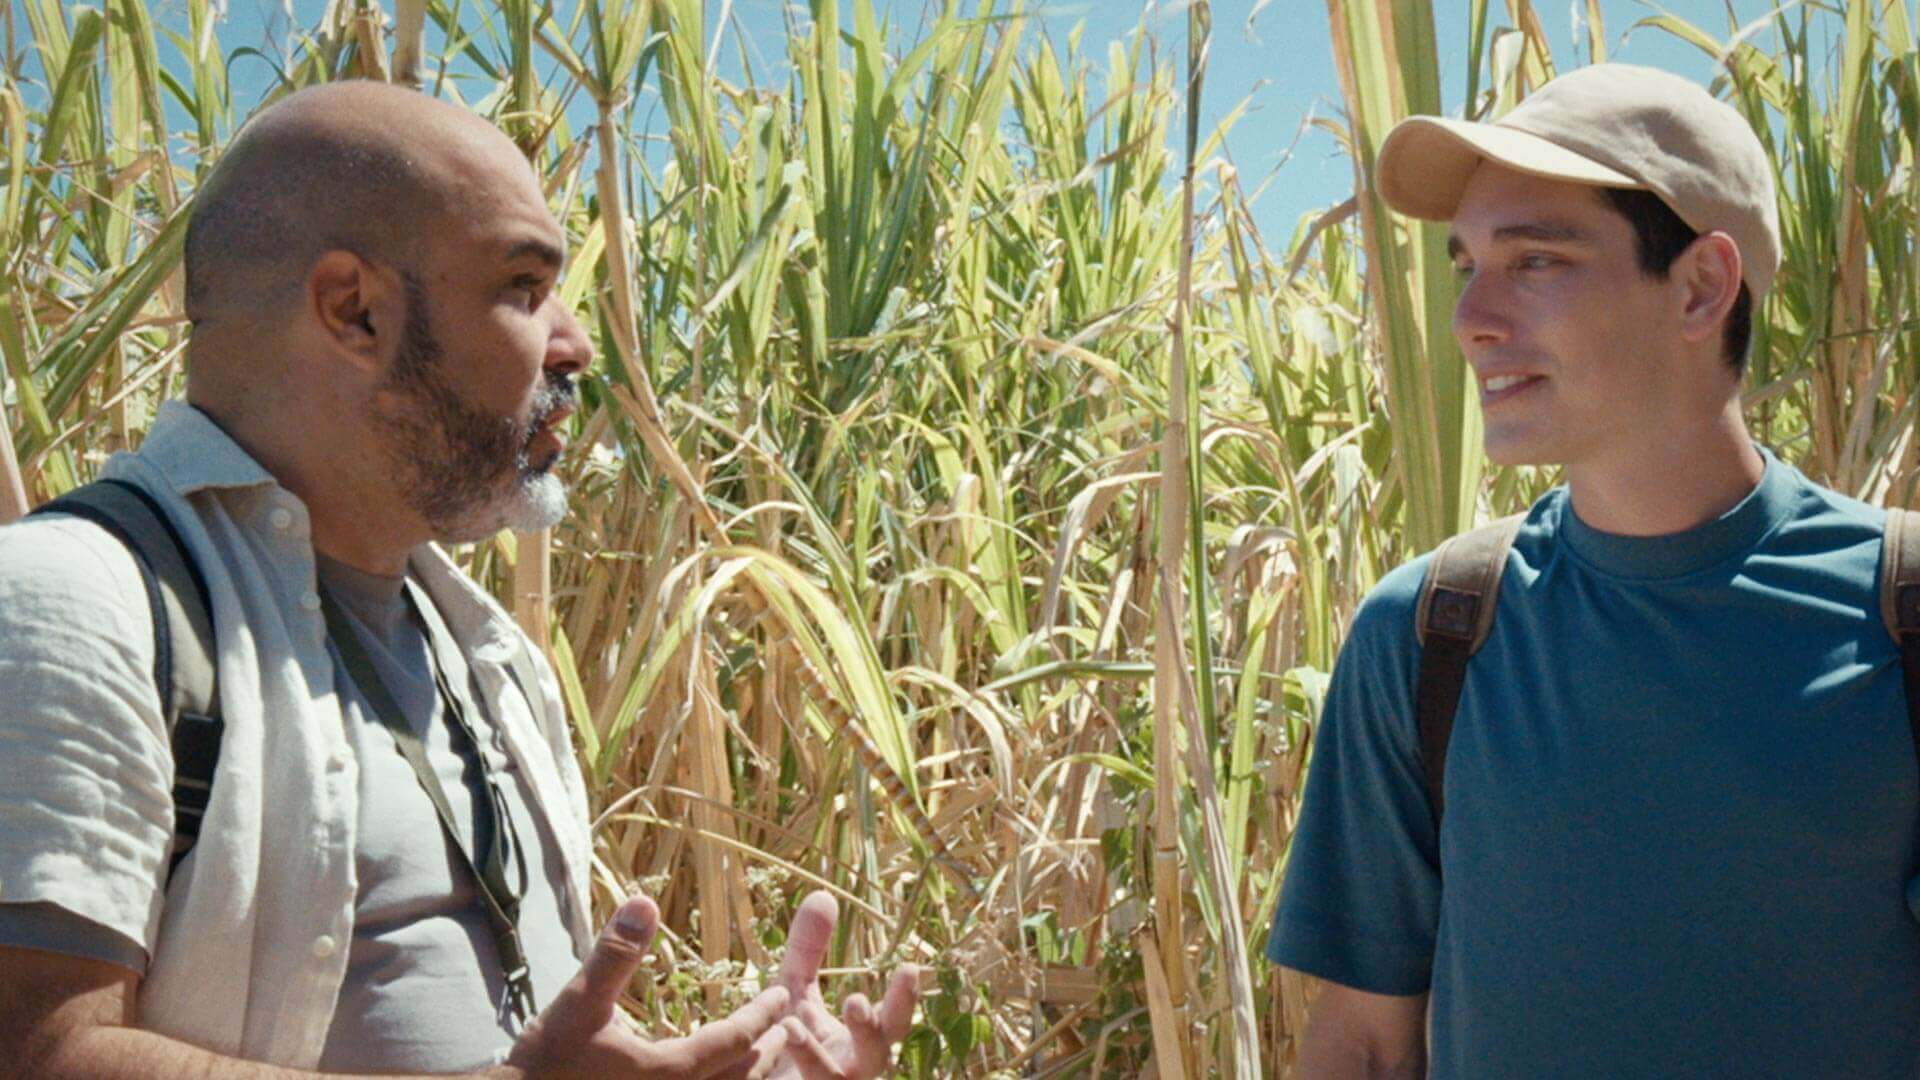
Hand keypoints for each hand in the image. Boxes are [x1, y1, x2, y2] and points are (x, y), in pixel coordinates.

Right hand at [503, 894, 791, 1079]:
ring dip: (748, 1077)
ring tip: (763, 1054)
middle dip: (767, 1052)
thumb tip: (645, 902)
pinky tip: (709, 1075)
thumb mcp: (578, 1002)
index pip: (735, 1041)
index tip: (783, 995)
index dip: (763, 1016)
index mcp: (669, 1072)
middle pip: (741, 1079)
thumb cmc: (546, 1062)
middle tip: (788, 1027)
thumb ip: (615, 953)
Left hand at [755, 891, 920, 1079]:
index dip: (903, 998)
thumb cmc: (780, 1042)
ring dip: (816, 1056)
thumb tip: (824, 894)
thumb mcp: (794, 989)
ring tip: (794, 1024)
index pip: (891, 1019)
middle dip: (876, 1032)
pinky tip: (784, 1033)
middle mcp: (852, 1070)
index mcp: (858, 1040)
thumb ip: (809, 949)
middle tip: (859, 1000)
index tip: (909, 967)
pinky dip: (800, 1062)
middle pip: (879, 1055)